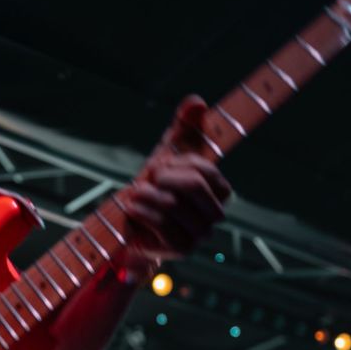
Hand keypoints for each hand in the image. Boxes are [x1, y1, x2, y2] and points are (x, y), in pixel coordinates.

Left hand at [121, 95, 232, 259]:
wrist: (136, 223)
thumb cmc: (156, 186)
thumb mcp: (169, 152)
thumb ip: (185, 126)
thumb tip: (197, 101)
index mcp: (218, 190)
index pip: (206, 169)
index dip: (179, 163)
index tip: (160, 164)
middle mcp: (215, 213)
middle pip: (194, 185)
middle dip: (164, 177)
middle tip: (148, 177)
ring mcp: (201, 234)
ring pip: (174, 204)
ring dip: (148, 194)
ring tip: (136, 192)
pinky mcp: (181, 248)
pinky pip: (162, 224)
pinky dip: (143, 211)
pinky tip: (132, 206)